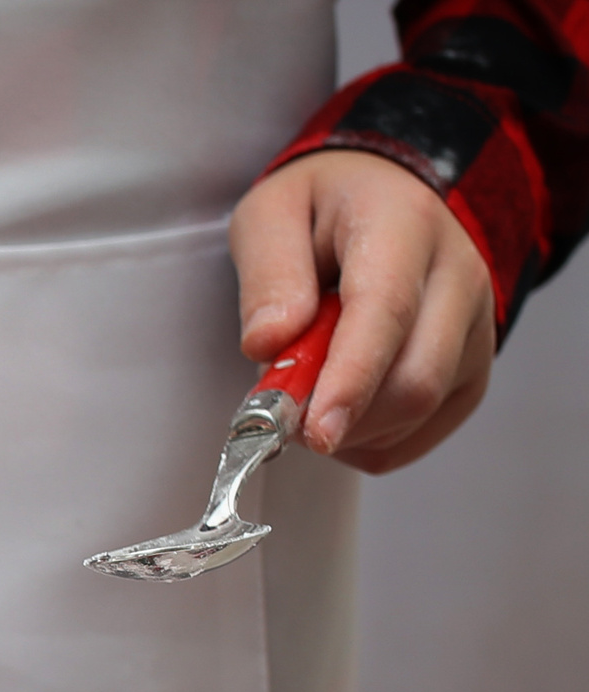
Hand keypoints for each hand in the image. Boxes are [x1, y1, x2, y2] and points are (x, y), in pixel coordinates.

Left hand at [230, 149, 495, 472]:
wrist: (386, 200)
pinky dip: (370, 440)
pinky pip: (424, 430)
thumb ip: (268, 273)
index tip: (315, 429)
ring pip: (421, 410)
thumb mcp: (270, 214)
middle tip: (281, 411)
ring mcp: (475, 324)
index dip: (350, 380)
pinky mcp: (473, 366)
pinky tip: (341, 410)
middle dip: (341, 415)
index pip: (386, 313)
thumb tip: (268, 343)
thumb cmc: (322, 210)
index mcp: (405, 227)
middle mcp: (458, 276)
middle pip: (415, 378)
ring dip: (350, 428)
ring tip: (308, 391)